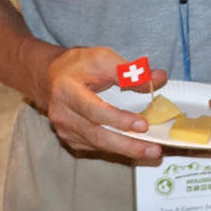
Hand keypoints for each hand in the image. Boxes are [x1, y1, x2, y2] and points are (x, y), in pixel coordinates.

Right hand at [42, 46, 166, 163]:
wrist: (52, 78)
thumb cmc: (78, 67)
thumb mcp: (102, 59)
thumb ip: (129, 71)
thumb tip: (158, 78)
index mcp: (67, 91)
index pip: (94, 110)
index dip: (118, 120)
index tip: (142, 125)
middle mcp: (63, 114)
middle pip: (97, 135)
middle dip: (127, 145)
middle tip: (153, 149)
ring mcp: (65, 130)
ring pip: (98, 145)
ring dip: (126, 150)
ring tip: (151, 151)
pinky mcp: (71, 139)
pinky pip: (97, 148)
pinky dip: (117, 149)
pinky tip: (135, 149)